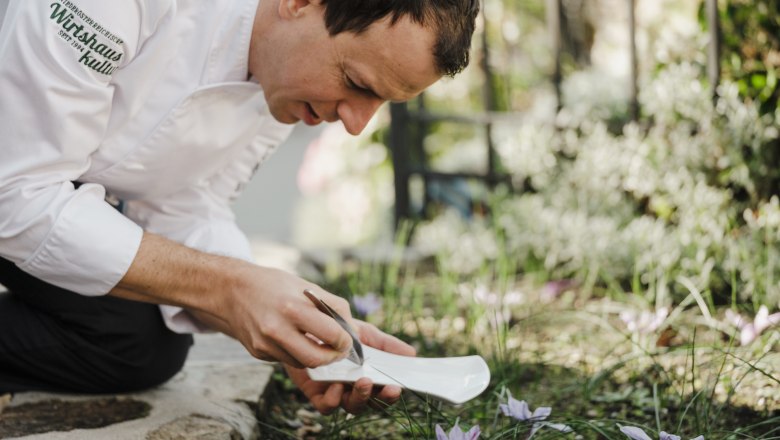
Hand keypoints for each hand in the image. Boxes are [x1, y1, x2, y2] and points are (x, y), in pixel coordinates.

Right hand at [218, 266, 358, 368]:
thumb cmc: (273, 285)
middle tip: (338, 350)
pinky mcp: (258, 353)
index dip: (345, 340)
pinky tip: (294, 339)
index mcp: (292, 307)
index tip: (347, 339)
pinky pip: (286, 360)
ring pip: (302, 363)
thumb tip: (352, 330)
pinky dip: (296, 353)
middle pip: (316, 359)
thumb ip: (333, 307)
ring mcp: (265, 344)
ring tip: (318, 343)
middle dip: (333, 357)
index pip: (330, 334)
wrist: (232, 290)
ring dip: (315, 357)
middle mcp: (276, 329)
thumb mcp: (306, 286)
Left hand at [285, 320, 415, 414]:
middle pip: (372, 403)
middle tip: (383, 386)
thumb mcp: (365, 334)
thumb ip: (387, 344)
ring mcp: (337, 393)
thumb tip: (411, 353)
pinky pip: (327, 406)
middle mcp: (354, 389)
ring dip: (360, 397)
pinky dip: (333, 399)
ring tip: (362, 381)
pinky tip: (335, 384)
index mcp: (370, 377)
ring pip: (352, 406)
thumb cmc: (339, 332)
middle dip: (380, 398)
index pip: (384, 393)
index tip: (398, 387)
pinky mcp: (317, 394)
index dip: (392, 394)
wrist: (308, 328)